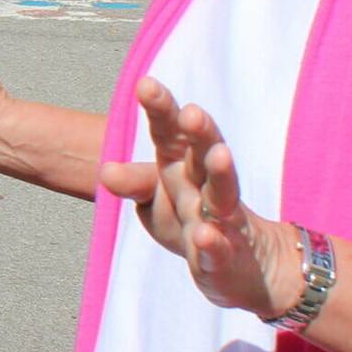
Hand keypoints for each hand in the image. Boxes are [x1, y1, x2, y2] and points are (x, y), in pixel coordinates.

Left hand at [97, 77, 301, 317]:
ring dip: (221, 174)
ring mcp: (223, 221)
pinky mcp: (227, 257)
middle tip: (192, 112)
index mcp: (181, 167)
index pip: (170, 133)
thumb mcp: (154, 200)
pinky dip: (213, 242)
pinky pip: (220, 249)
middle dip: (200, 132)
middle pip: (203, 154)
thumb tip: (105, 170)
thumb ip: (133, 182)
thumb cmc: (190, 222)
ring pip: (223, 194)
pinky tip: (205, 236)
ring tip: (219, 155)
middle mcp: (204, 186)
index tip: (147, 84)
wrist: (246, 266)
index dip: (161, 109)